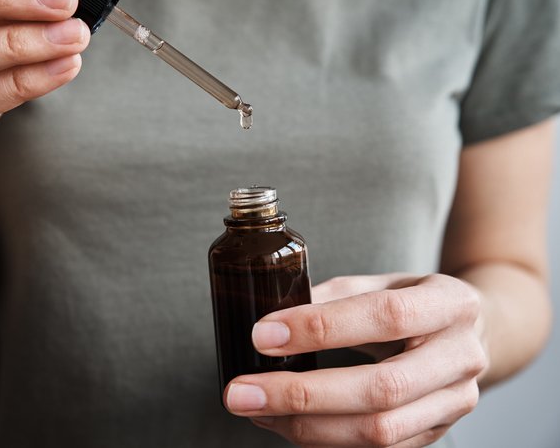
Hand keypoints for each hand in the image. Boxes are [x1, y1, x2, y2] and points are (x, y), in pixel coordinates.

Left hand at [224, 273, 487, 447]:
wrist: (471, 333)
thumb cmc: (414, 301)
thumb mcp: (383, 282)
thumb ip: (334, 297)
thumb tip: (272, 320)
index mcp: (450, 304)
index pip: (386, 316)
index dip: (321, 327)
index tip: (262, 335)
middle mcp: (461, 357)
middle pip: (381, 389)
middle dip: (302, 395)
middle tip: (242, 392)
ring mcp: (455, 403)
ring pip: (379, 431)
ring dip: (307, 427)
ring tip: (256, 410)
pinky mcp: (437, 433)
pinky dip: (325, 441)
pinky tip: (286, 424)